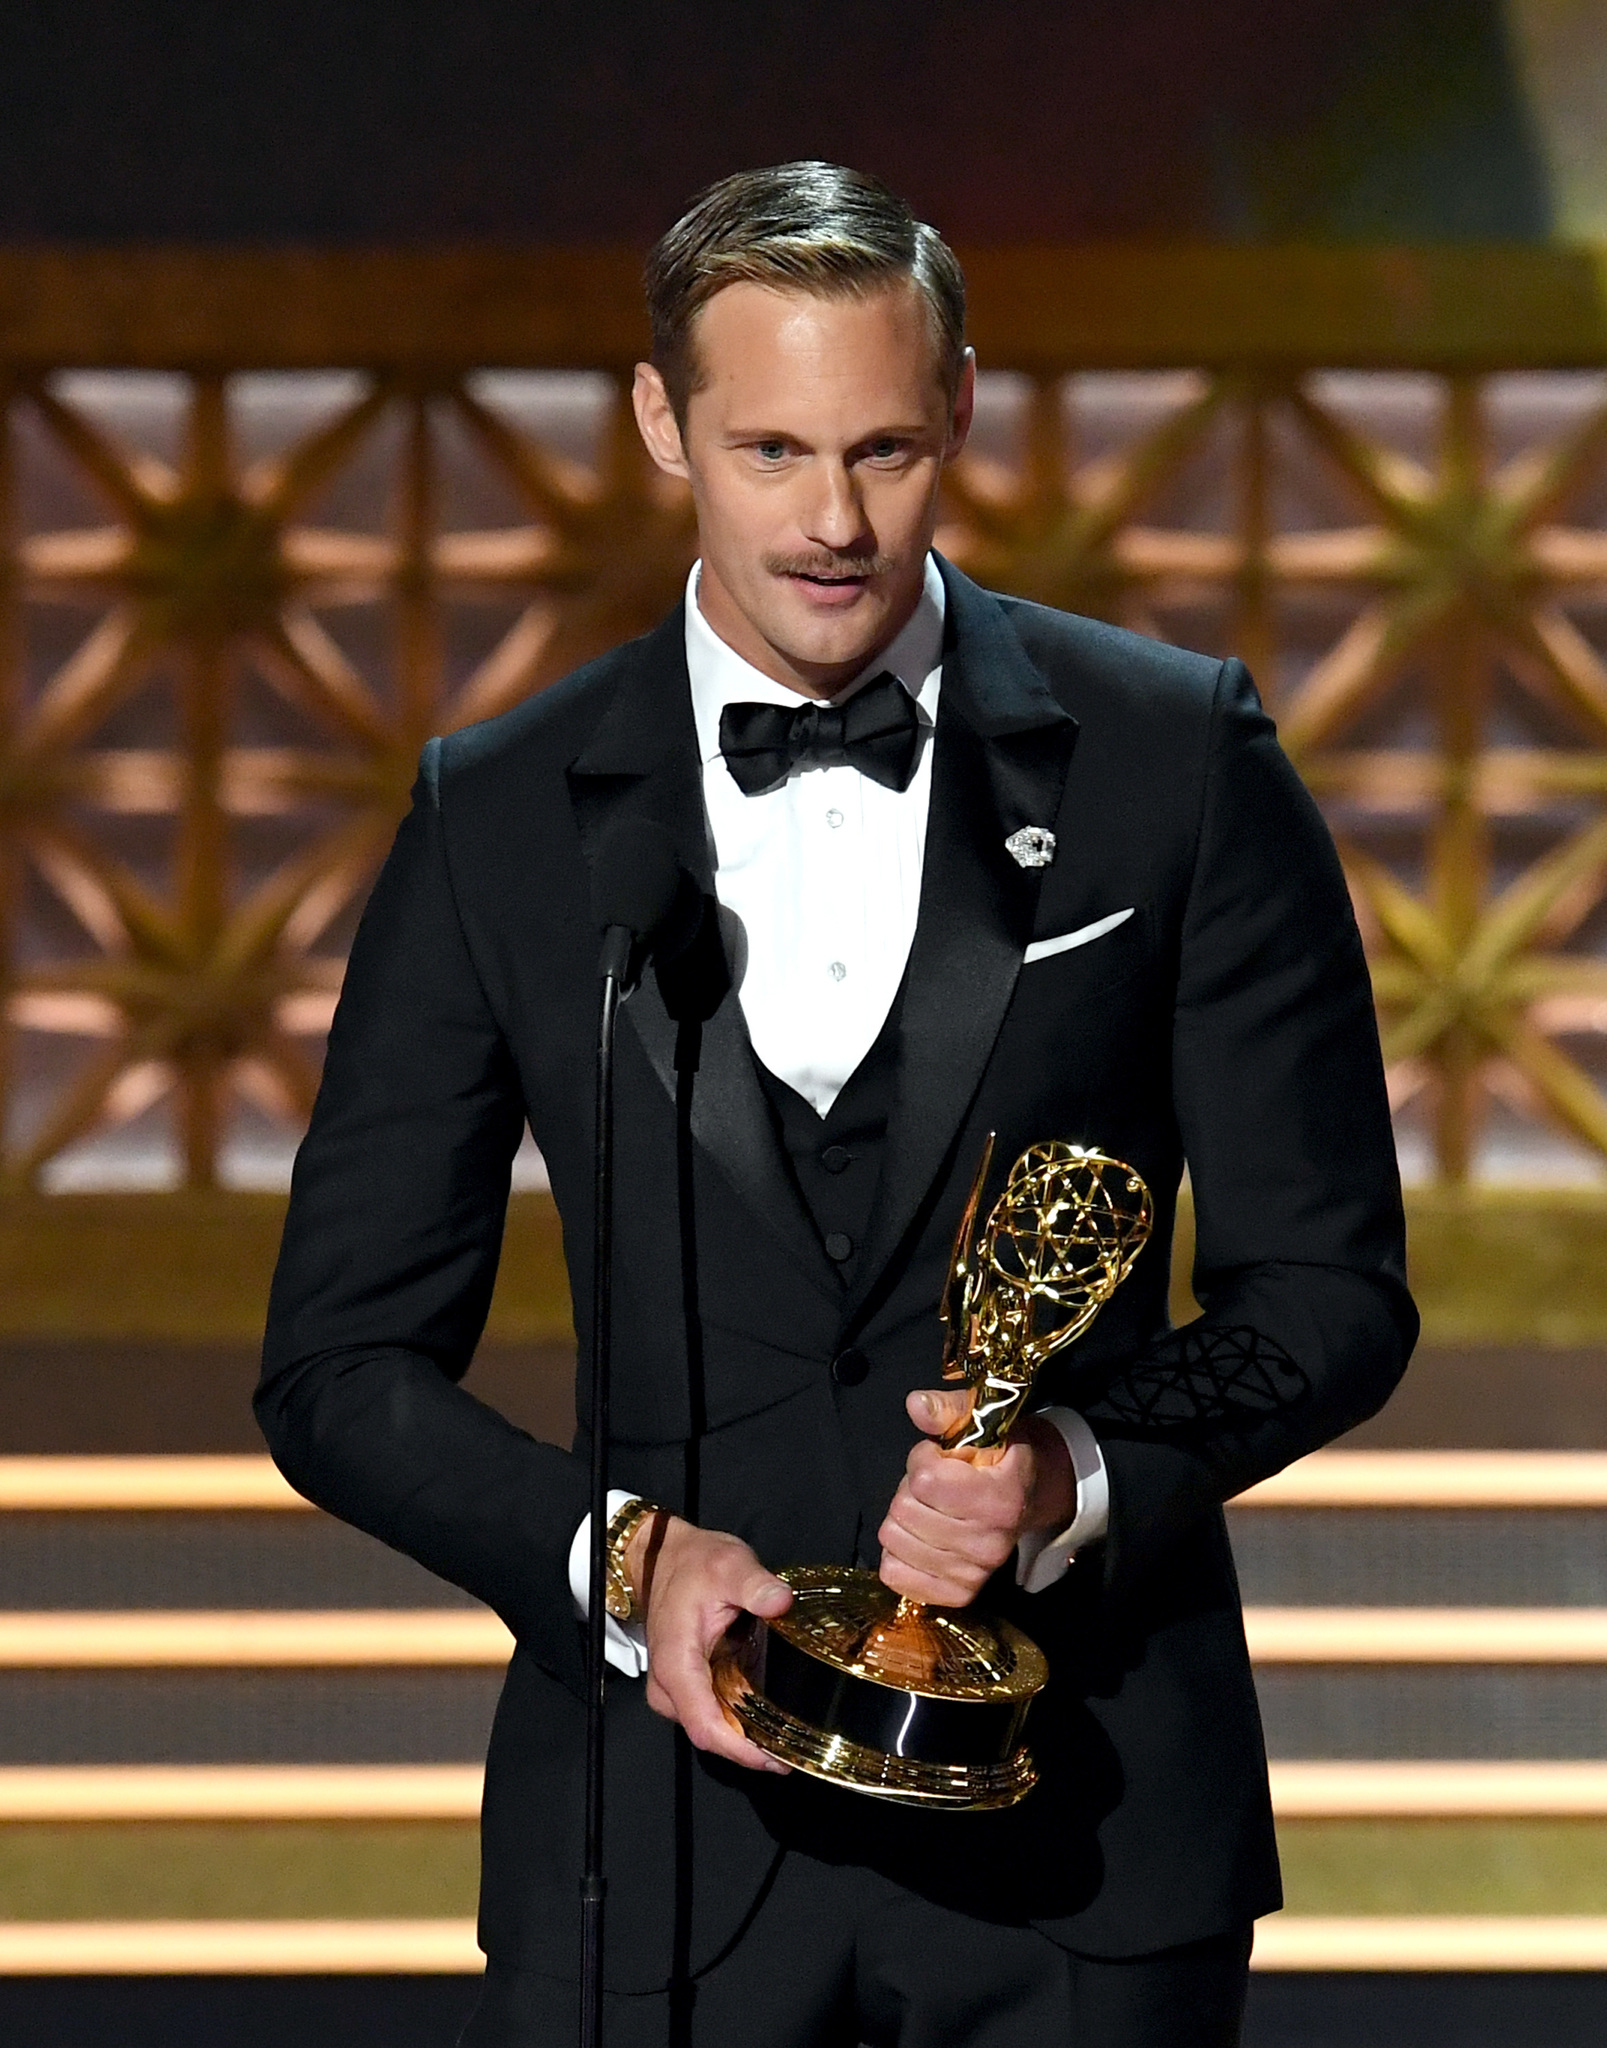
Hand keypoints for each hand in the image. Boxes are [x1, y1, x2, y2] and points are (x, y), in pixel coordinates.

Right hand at [626, 1513, 793, 1773]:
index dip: (740, 1750)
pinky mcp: (682, 1687)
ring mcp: (672, 1690)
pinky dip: (737, 1722)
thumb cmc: (695, 1564)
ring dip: (745, 1737)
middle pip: (710, 1735)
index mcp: (676, 1664)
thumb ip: (755, 1584)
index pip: (705, 1726)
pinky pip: (709, 1715)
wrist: (663, 1557)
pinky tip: (767, 1719)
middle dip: (750, 1748)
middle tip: (796, 1749)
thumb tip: (782, 1602)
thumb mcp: (730, 1564)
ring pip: (709, 1729)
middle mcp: (668, 1687)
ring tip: (788, 1737)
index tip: (776, 1759)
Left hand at [877, 1388, 1075, 1605]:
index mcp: (1000, 1499)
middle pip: (903, 1510)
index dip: (923, 1458)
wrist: (1030, 1495)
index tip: (942, 1457)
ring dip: (903, 1519)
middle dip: (910, 1489)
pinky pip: (895, 1574)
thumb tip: (915, 1404)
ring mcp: (974, 1574)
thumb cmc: (998, 1456)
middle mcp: (990, 1544)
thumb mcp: (981, 1422)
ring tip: (932, 1509)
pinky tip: (920, 1538)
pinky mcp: (956, 1594)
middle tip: (936, 1486)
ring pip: (893, 1540)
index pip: (924, 1480)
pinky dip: (897, 1553)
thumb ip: (947, 1410)